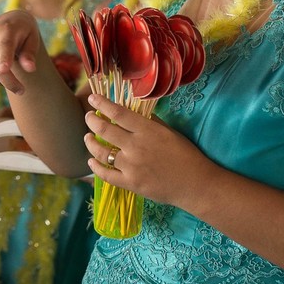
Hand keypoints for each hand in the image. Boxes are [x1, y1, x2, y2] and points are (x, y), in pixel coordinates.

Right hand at [0, 10, 41, 94]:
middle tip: (21, 91)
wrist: (10, 21)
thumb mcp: (33, 39)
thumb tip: (30, 69)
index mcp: (7, 29)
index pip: (4, 46)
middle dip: (8, 82)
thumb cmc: (24, 33)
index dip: (3, 59)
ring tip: (11, 85)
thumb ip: (30, 53)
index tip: (3, 71)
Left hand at [83, 93, 215, 208]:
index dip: (102, 104)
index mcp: (147, 131)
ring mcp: (131, 166)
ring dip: (91, 143)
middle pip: (105, 130)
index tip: (93, 98)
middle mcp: (136, 147)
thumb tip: (133, 111)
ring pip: (101, 152)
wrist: (196, 184)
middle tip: (88, 117)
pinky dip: (95, 167)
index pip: (118, 113)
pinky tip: (91, 162)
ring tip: (87, 137)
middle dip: (92, 121)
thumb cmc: (187, 155)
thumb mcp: (170, 132)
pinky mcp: (130, 184)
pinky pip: (106, 175)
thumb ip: (150, 122)